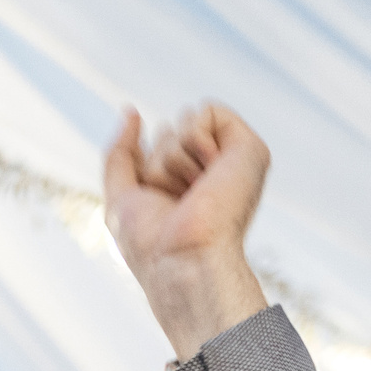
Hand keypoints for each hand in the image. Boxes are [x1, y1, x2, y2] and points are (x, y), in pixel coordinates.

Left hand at [103, 102, 271, 359]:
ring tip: (194, 193)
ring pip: (184, 121)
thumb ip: (120, 155)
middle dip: (159, 164)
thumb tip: (131, 112)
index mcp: (186, 184)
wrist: (182, 259)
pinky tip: (208, 174)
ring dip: (174, 160)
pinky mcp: (249, 149)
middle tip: (178, 202)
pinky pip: (206, 111)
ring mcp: (231, 161)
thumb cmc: (151, 243)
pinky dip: (195, 140)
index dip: (148, 171)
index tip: (162, 208)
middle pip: (167, 131)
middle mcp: (211, 172)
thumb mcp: (121, 197)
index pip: (157, 145)